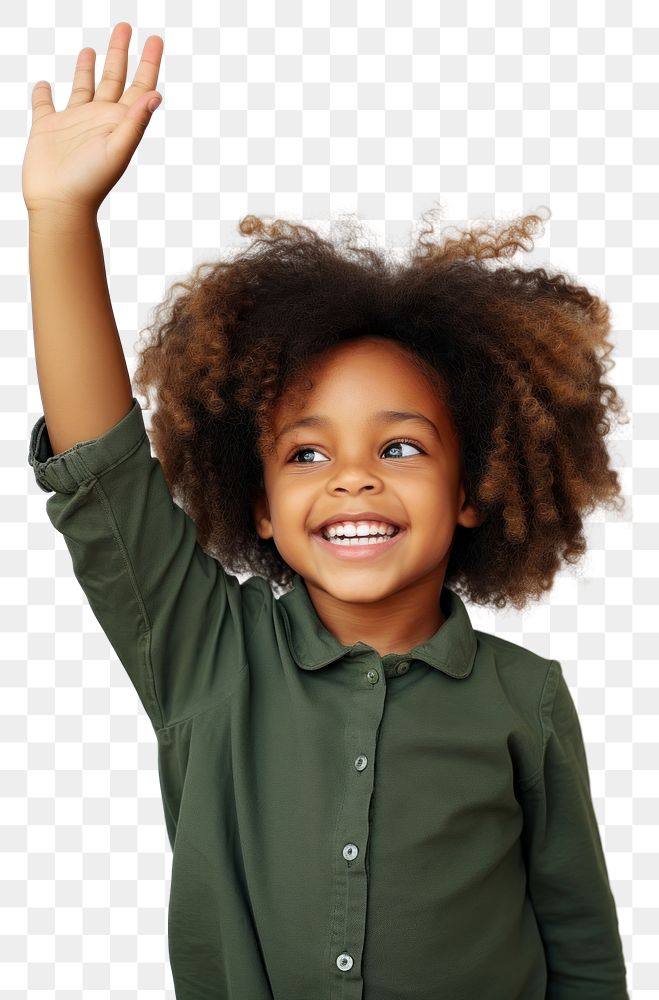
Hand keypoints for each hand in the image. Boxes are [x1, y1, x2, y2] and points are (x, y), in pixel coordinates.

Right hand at [22, 22, 162, 215]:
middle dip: (120, 53)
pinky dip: (44, 93)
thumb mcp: (118, 149)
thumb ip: (135, 122)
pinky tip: (45, 84)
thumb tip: (156, 94)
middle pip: (113, 78)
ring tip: (91, 50)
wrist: (59, 204)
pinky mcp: (47, 128)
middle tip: (125, 27)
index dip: (149, 63)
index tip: (155, 39)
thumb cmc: (90, 182)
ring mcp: (73, 123)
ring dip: (87, 69)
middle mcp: (98, 119)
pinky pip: (45, 104)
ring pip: (82, 87)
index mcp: (119, 122)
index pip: (139, 87)